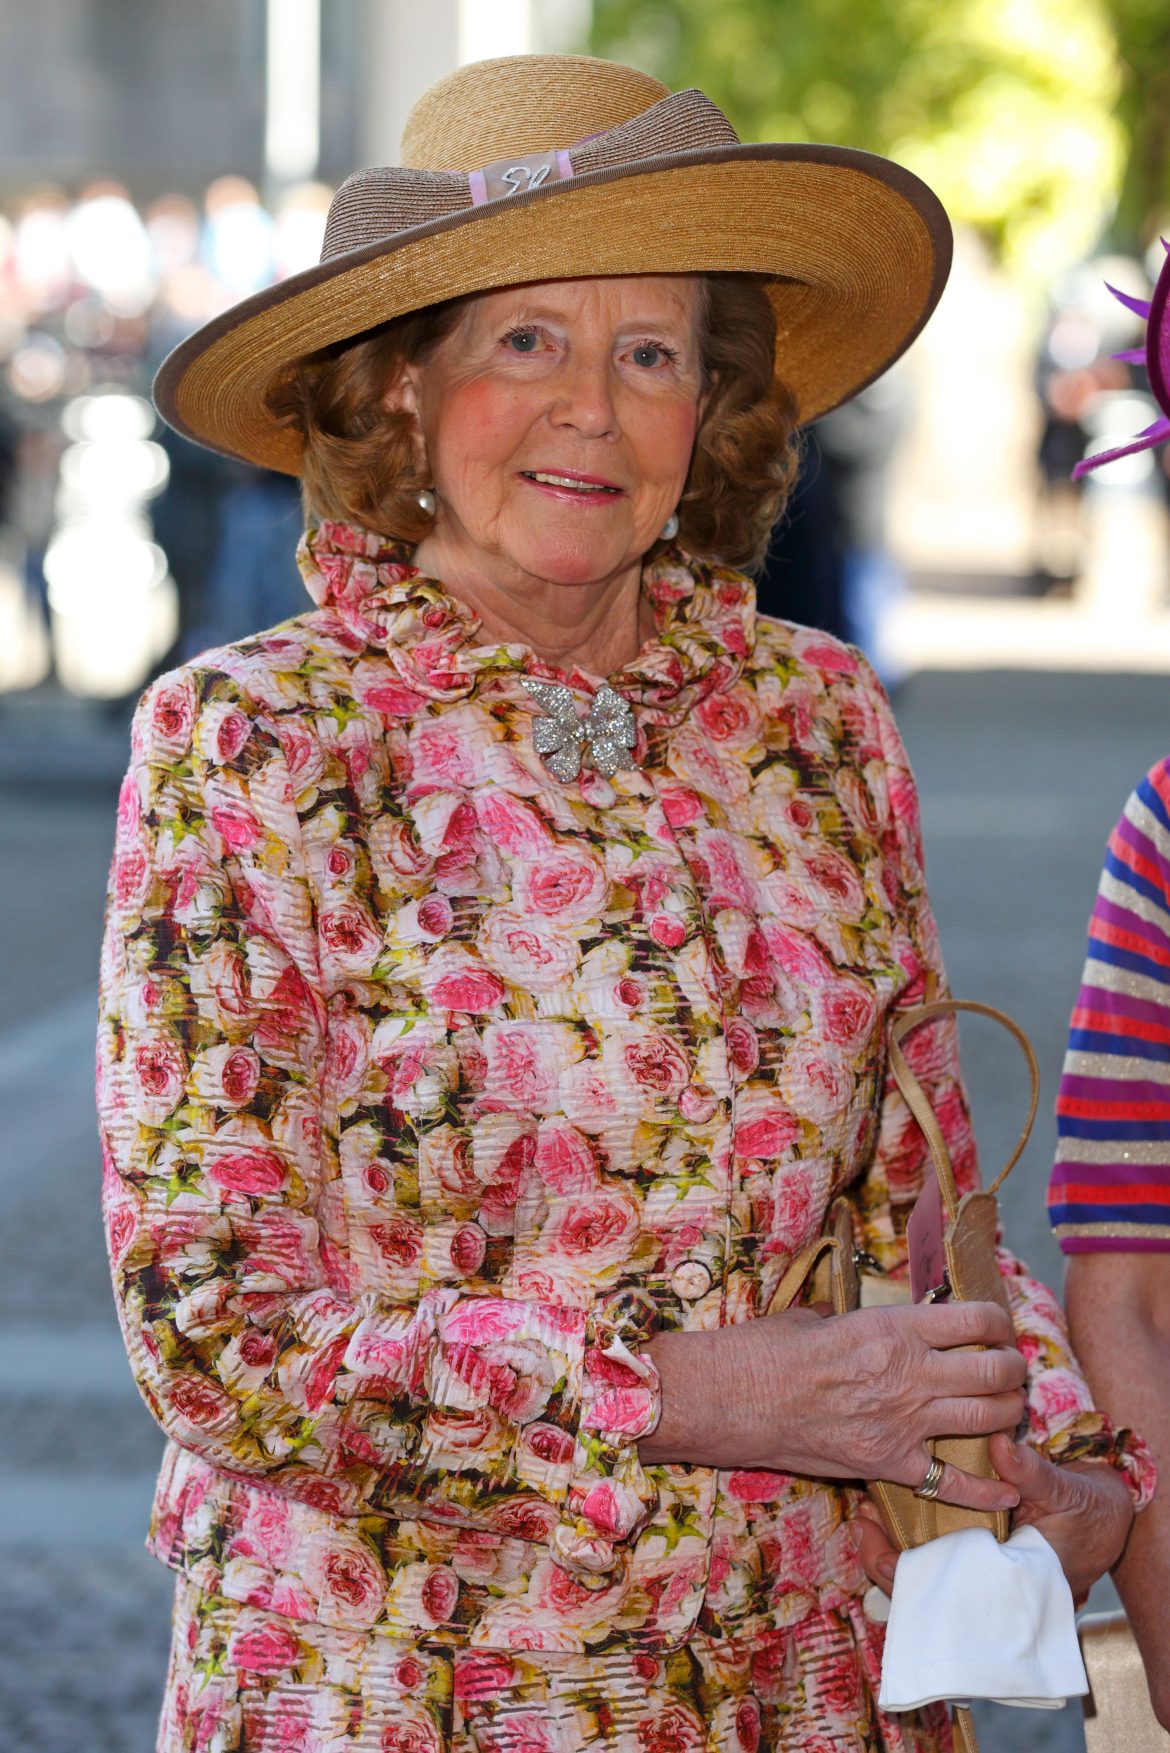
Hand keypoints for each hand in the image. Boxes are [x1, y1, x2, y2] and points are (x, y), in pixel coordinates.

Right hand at [640, 1300, 1026, 1513]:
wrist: (736, 1399)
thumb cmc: (768, 1350)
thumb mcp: (818, 1316)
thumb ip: (852, 1319)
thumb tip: (855, 1316)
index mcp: (894, 1327)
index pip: (975, 1318)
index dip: (998, 1321)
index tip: (999, 1326)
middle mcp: (910, 1372)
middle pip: (994, 1370)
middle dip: (1014, 1368)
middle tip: (1011, 1369)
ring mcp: (903, 1422)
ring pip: (987, 1418)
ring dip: (1008, 1413)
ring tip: (1008, 1409)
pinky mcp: (888, 1464)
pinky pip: (952, 1483)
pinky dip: (986, 1492)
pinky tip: (1007, 1494)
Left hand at [856, 1434, 1133, 1601]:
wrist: (1105, 1519)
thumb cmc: (1087, 1513)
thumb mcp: (1065, 1493)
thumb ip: (1033, 1474)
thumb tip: (1000, 1446)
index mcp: (1002, 1579)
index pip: (934, 1591)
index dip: (895, 1567)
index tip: (870, 1536)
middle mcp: (983, 1578)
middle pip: (916, 1583)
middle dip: (882, 1553)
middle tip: (861, 1517)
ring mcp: (978, 1562)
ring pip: (921, 1568)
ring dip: (892, 1538)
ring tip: (870, 1506)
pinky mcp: (978, 1540)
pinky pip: (936, 1547)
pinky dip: (912, 1526)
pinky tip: (893, 1495)